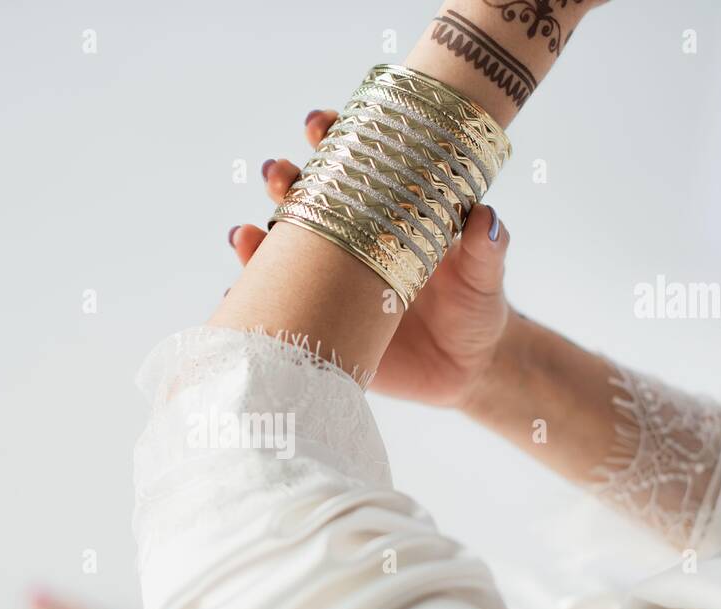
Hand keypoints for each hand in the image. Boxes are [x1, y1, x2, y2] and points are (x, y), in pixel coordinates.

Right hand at [230, 109, 512, 407]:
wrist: (466, 369)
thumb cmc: (477, 309)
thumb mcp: (485, 278)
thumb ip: (485, 250)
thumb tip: (484, 219)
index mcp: (387, 214)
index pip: (353, 165)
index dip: (332, 139)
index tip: (319, 126)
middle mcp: (349, 243)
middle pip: (304, 200)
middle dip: (283, 181)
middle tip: (278, 174)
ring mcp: (329, 284)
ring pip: (279, 252)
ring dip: (254, 240)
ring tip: (246, 237)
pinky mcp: (321, 326)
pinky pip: (277, 310)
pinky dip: (250, 303)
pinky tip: (235, 297)